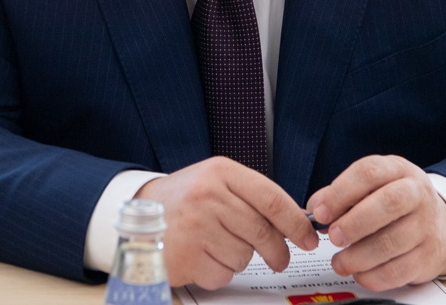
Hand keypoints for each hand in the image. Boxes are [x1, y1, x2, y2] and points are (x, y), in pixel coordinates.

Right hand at [136, 156, 317, 288]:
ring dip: (238, 259)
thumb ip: (252, 198)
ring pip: (243, 256)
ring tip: (217, 246)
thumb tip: (296, 222)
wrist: (137, 213)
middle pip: (262, 232)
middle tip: (280, 259)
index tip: (309, 238)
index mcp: (220, 172)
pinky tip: (202, 257)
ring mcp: (194, 225)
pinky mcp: (184, 255)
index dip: (296, 222)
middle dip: (278, 252)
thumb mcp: (216, 182)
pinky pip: (221, 274)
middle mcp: (207, 195)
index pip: (271, 198)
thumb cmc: (184, 200)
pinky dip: (217, 272)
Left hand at [305, 155, 445, 290]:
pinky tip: (359, 273)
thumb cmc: (393, 205)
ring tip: (339, 262)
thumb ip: (339, 195)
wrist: (439, 226)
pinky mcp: (429, 256)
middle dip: (355, 222)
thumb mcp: (370, 188)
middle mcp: (417, 193)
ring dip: (360, 255)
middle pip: (388, 203)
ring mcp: (426, 225)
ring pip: (393, 241)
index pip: (369, 172)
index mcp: (397, 169)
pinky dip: (374, 276)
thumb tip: (315, 210)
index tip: (320, 213)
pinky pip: (400, 270)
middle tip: (333, 237)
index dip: (341, 193)